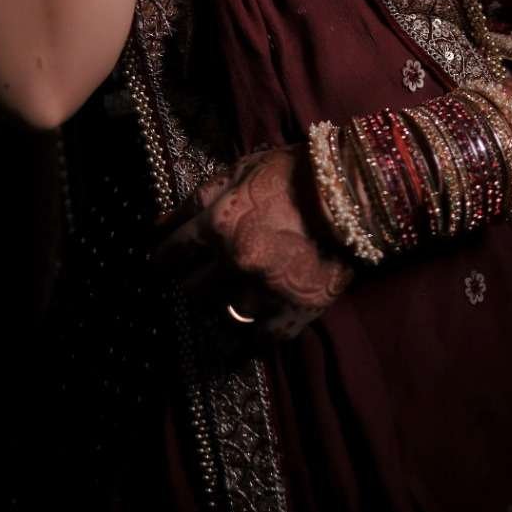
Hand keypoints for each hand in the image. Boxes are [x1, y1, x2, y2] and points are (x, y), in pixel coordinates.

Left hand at [150, 144, 354, 339]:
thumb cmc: (293, 172)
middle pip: (191, 290)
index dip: (163, 258)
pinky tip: (247, 334)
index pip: (171, 252)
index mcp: (218, 222)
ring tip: (229, 298)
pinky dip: (250, 339)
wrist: (352, 192)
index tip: (161, 262)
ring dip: (222, 307)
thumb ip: (199, 198)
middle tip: (198, 279)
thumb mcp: (240, 171)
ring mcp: (263, 290)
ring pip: (222, 315)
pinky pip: (258, 341)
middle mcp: (234, 260)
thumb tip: (159, 224)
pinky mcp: (291, 312)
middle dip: (191, 283)